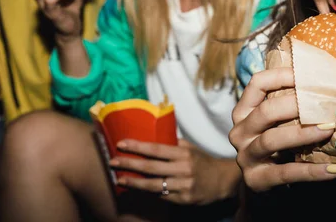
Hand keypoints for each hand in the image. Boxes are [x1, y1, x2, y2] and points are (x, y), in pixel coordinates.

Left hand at [110, 139, 239, 204]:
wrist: (223, 181)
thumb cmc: (203, 161)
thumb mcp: (190, 148)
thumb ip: (173, 143)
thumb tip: (151, 135)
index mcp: (183, 153)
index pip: (156, 149)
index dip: (137, 146)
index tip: (121, 143)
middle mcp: (183, 169)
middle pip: (151, 167)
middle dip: (129, 164)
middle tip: (112, 161)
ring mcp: (183, 186)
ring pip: (154, 185)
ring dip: (134, 182)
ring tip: (119, 179)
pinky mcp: (183, 200)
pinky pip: (161, 197)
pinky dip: (147, 193)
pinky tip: (135, 189)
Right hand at [229, 67, 335, 191]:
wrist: (262, 185)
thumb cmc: (278, 146)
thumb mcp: (277, 123)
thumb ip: (290, 104)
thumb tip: (325, 79)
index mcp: (244, 111)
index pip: (257, 84)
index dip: (281, 75)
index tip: (307, 75)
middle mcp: (240, 132)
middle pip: (266, 111)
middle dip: (296, 105)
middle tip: (324, 104)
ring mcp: (246, 156)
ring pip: (272, 139)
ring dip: (303, 133)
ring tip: (329, 129)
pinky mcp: (256, 180)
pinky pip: (286, 173)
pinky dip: (311, 171)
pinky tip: (333, 169)